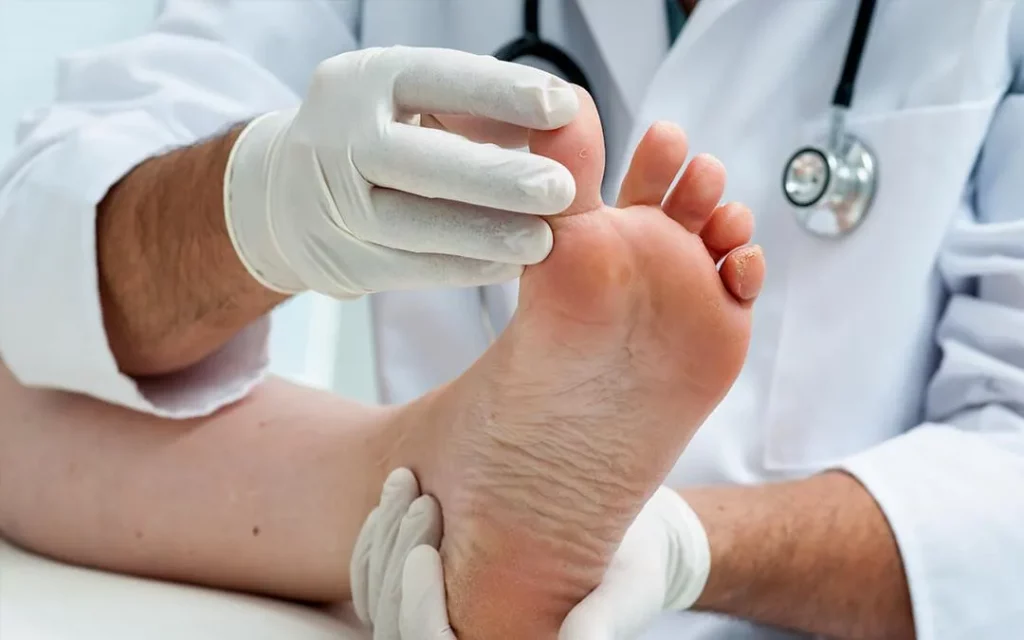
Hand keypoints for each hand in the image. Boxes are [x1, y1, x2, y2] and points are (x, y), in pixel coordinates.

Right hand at [224, 46, 579, 296]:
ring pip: (410, 224)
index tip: (562, 110)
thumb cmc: (378, 137)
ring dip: (482, 234)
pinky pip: (409, 269)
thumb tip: (564, 121)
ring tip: (542, 241)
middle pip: (418, 160)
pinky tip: (508, 266)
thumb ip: (478, 110)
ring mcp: (331, 204)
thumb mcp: (412, 102)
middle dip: (494, 177)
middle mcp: (338, 137)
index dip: (499, 93)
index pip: (435, 79)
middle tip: (560, 189)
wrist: (286, 196)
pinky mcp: (341, 259)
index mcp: (364, 81)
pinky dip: (463, 269)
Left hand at [352, 469, 710, 639]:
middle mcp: (471, 634)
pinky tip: (402, 484)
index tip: (425, 551)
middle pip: (393, 623)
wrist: (633, 528)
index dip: (418, 611)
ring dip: (382, 538)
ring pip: (377, 595)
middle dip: (393, 558)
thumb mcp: (628, 589)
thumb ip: (601, 621)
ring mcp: (448, 607)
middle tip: (417, 497)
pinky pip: (380, 569)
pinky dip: (380, 531)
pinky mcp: (439, 577)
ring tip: (406, 480)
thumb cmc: (636, 565)